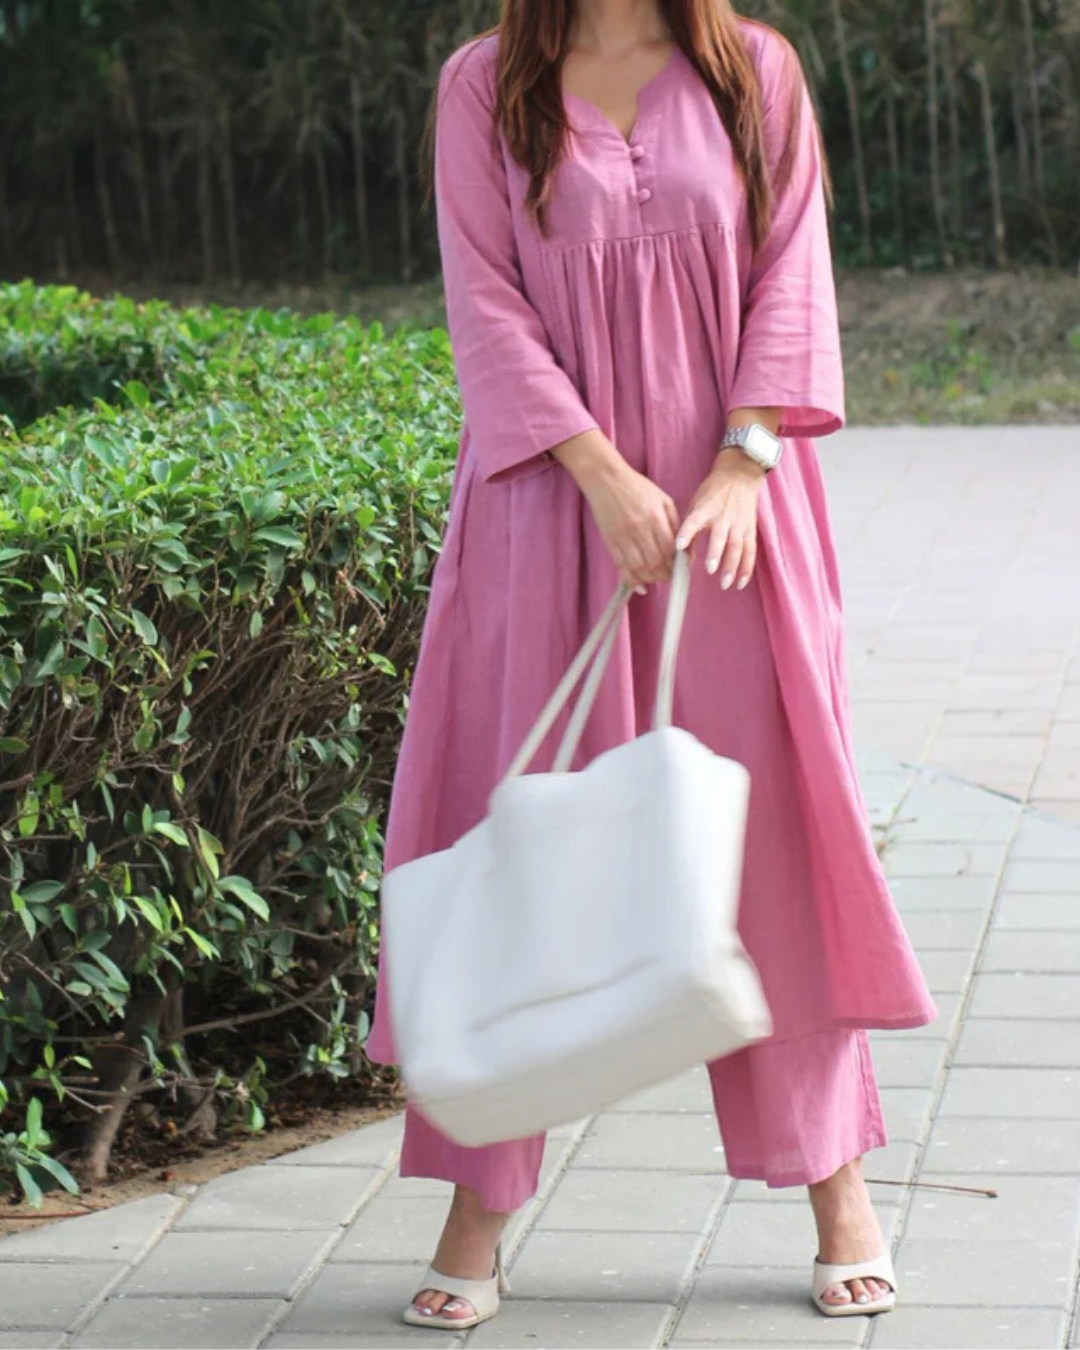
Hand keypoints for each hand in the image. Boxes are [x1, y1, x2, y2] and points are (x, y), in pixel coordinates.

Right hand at [581, 459, 679, 590]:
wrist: (606, 479)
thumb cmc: (637, 487)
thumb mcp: (663, 499)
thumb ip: (675, 523)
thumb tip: (684, 549)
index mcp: (655, 517)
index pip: (670, 550)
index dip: (677, 565)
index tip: (681, 570)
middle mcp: (639, 529)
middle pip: (655, 562)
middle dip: (665, 575)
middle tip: (669, 577)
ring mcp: (623, 536)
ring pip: (639, 568)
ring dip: (650, 579)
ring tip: (655, 578)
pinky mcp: (610, 540)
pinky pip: (621, 566)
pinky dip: (631, 579)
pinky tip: (639, 584)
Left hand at [676, 449, 765, 590]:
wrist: (739, 477)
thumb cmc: (711, 494)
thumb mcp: (695, 504)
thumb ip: (688, 528)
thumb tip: (679, 554)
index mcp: (705, 509)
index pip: (694, 521)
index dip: (686, 533)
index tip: (678, 546)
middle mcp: (723, 517)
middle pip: (721, 537)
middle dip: (716, 554)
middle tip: (710, 571)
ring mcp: (739, 523)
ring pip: (737, 547)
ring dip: (732, 567)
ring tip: (725, 584)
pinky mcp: (750, 530)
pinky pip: (750, 551)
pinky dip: (746, 568)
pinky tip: (740, 583)